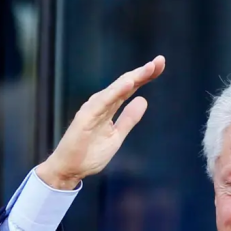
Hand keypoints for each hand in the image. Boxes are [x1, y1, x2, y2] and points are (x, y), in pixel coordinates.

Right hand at [37, 56, 165, 189]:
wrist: (69, 170)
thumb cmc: (89, 153)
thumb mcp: (117, 136)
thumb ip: (129, 119)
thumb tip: (143, 100)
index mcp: (110, 107)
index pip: (130, 88)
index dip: (145, 76)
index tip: (160, 64)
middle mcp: (101, 104)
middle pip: (125, 84)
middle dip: (143, 72)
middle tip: (160, 61)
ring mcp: (93, 109)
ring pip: (116, 89)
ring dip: (132, 78)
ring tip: (148, 68)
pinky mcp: (85, 118)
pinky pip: (103, 102)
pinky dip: (116, 92)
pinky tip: (129, 83)